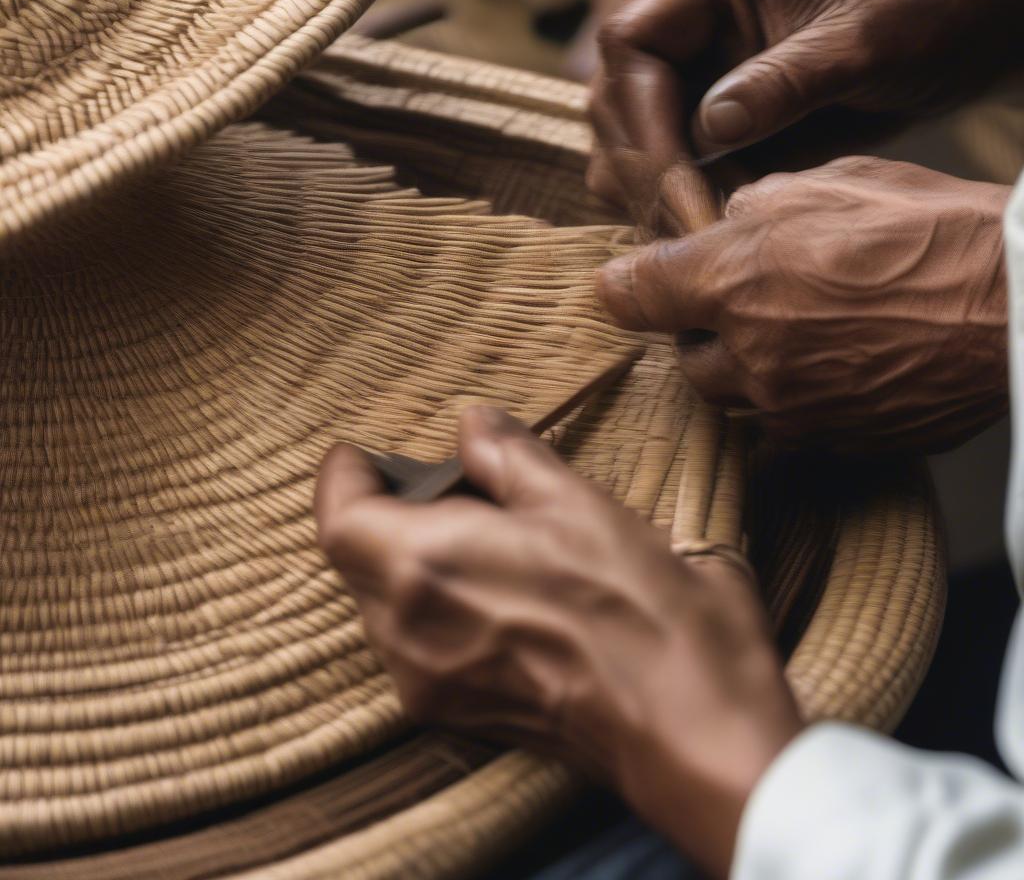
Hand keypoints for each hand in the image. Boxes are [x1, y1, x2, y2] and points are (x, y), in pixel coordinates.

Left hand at [316, 408, 801, 877]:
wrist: (687, 728)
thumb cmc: (638, 607)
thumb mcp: (576, 502)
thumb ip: (507, 454)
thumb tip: (471, 423)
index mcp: (425, 565)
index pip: (337, 516)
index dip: (344, 477)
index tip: (365, 453)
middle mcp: (405, 631)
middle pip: (354, 559)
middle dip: (381, 512)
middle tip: (440, 483)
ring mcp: (426, 682)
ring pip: (381, 603)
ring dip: (405, 559)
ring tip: (477, 534)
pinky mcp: (455, 715)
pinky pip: (412, 644)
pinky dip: (429, 602)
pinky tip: (494, 587)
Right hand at [588, 0, 1023, 224]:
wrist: (957, 27)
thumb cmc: (922, 11)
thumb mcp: (867, 38)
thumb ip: (789, 80)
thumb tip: (709, 128)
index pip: (631, 46)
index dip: (641, 123)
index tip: (676, 188)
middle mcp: (683, 19)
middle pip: (614, 101)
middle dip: (645, 171)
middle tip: (687, 232)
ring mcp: (688, 69)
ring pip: (624, 141)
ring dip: (650, 193)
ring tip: (700, 235)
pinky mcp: (700, 114)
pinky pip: (660, 165)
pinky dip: (673, 202)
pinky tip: (708, 228)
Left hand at [598, 156, 1009, 453]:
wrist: (1023, 308)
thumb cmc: (938, 233)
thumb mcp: (837, 181)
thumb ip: (760, 205)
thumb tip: (728, 220)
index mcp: (736, 279)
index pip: (633, 295)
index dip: (625, 288)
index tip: (627, 287)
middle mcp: (752, 354)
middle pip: (685, 361)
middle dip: (701, 335)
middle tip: (742, 305)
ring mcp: (792, 408)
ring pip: (733, 400)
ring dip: (745, 372)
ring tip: (798, 334)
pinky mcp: (833, 442)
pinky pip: (785, 428)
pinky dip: (792, 401)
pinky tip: (834, 366)